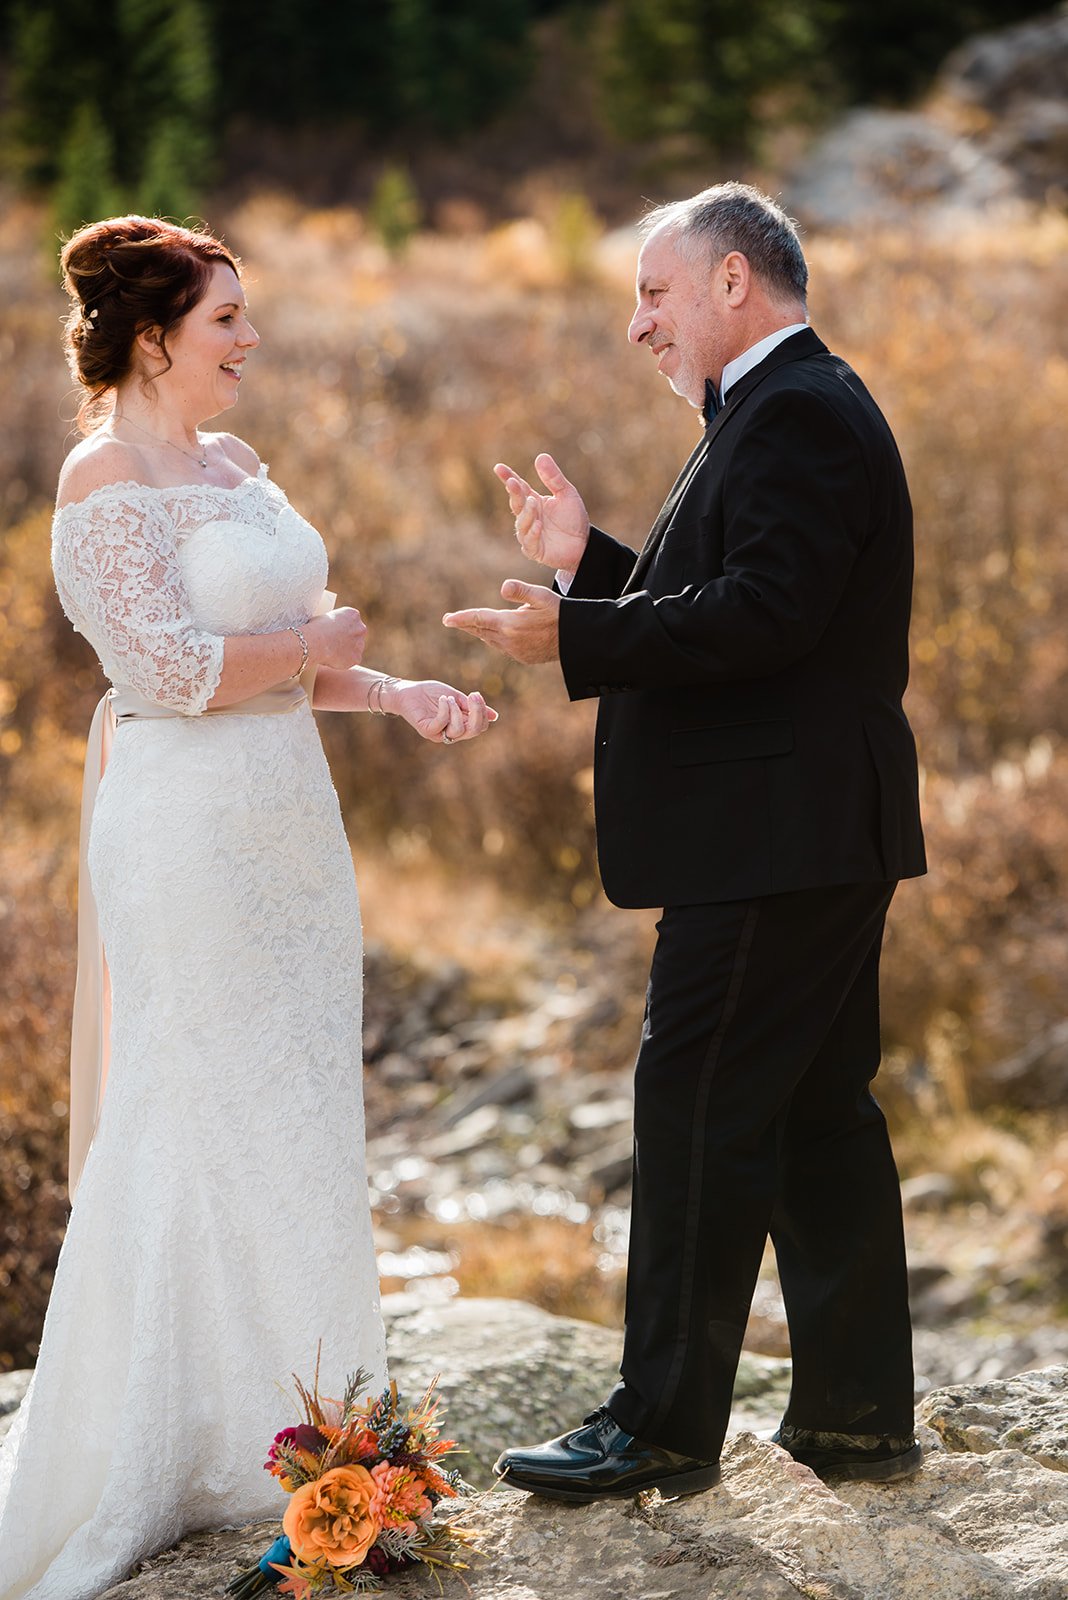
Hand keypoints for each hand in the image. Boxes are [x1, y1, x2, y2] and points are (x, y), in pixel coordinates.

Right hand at [304, 607, 366, 669]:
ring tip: (331, 651)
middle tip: (334, 644)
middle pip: (356, 634)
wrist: (316, 641)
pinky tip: (333, 658)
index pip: (352, 622)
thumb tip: (333, 628)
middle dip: (348, 639)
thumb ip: (335, 622)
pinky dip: (344, 661)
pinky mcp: (356, 657)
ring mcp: (360, 643)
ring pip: (355, 648)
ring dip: (347, 650)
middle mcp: (361, 628)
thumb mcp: (327, 617)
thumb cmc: (316, 628)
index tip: (334, 633)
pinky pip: (352, 660)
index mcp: (353, 615)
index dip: (342, 629)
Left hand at [385, 680, 497, 743]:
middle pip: (473, 731)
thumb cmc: (431, 694)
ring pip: (459, 729)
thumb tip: (495, 716)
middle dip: (477, 713)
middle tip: (472, 696)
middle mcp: (452, 732)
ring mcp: (439, 733)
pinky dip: (445, 710)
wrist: (407, 692)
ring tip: (449, 698)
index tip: (476, 695)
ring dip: (457, 710)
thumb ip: (472, 707)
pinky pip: (441, 725)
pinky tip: (443, 699)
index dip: (483, 712)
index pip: (480, 727)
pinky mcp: (426, 730)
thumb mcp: (456, 697)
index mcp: (461, 724)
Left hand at [443, 579, 559, 663]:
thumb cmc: (560, 613)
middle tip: (450, 620)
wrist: (576, 640)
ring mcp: (515, 652)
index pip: (479, 619)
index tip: (446, 620)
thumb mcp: (542, 596)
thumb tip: (503, 587)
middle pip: (480, 631)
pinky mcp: (522, 657)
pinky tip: (495, 634)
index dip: (461, 618)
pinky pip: (502, 647)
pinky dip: (495, 639)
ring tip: (470, 625)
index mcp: (510, 624)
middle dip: (466, 625)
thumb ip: (521, 591)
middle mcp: (509, 641)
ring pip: (490, 640)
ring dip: (480, 632)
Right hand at [494, 454, 589, 573]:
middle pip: (517, 503)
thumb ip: (554, 478)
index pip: (519, 488)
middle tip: (513, 483)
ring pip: (521, 523)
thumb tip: (541, 456)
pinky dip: (532, 533)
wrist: (584, 544)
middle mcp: (528, 517)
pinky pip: (529, 541)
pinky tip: (538, 524)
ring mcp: (529, 534)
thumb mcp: (566, 494)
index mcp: (533, 501)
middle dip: (514, 493)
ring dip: (526, 513)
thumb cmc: (573, 519)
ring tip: (533, 503)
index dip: (508, 477)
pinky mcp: (534, 550)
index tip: (498, 467)